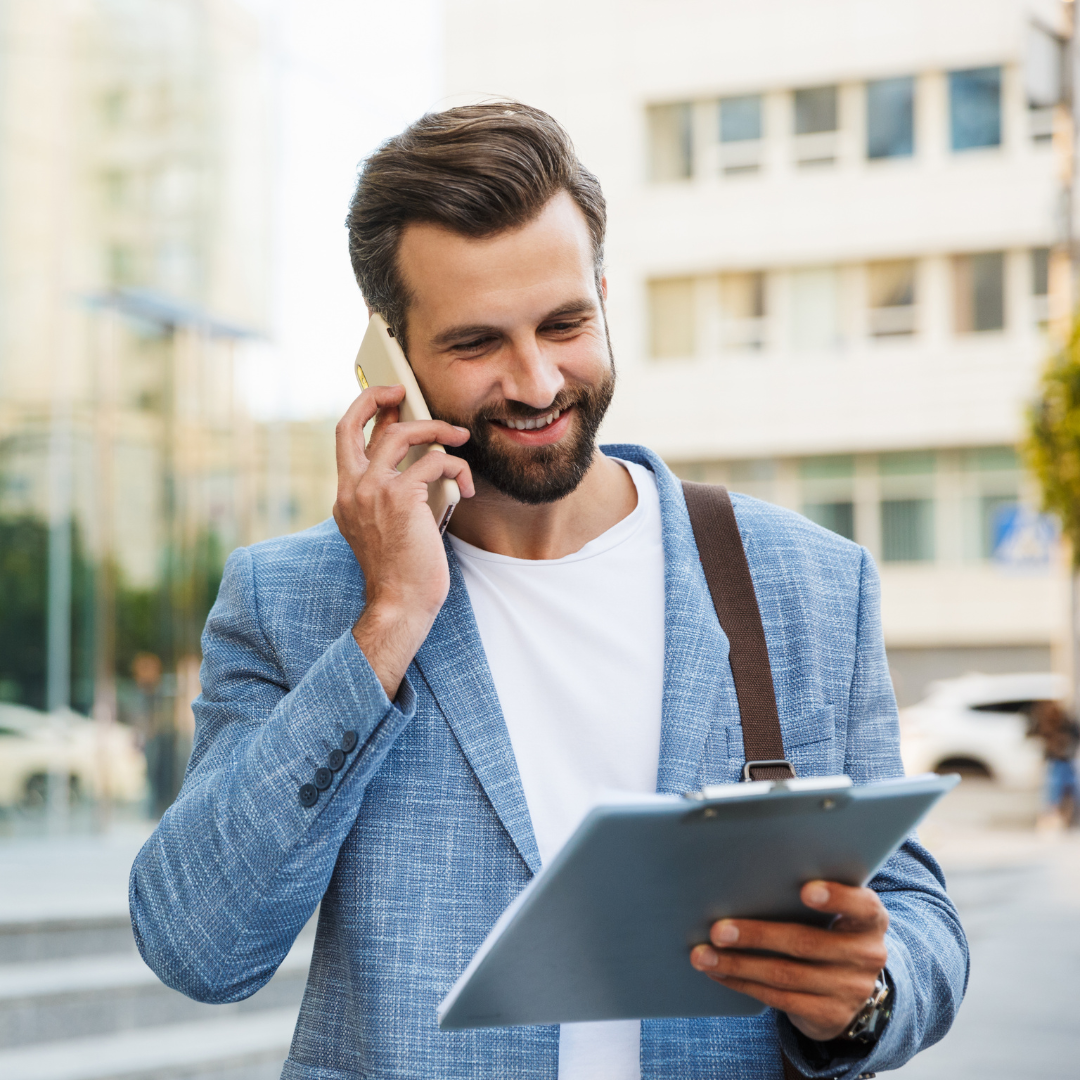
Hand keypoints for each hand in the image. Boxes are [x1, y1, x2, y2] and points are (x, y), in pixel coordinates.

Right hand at [333, 384, 473, 697]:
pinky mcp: (400, 498)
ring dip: (435, 429)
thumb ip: (393, 492)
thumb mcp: (388, 525)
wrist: (400, 603)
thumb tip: (421, 460)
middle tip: (405, 389)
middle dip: (379, 395)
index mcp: (346, 494)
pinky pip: (434, 462)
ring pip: (401, 433)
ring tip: (458, 436)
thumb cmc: (402, 570)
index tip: (386, 397)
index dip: (363, 409)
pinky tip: (466, 487)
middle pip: (355, 421)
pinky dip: (456, 468)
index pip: (345, 437)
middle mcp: (352, 488)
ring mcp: (372, 491)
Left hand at [689, 881, 888, 1042]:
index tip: (805, 890)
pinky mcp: (829, 1015)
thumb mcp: (837, 914)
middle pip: (805, 943)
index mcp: (870, 920)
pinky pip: (779, 999)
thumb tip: (748, 877)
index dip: (836, 898)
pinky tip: (719, 972)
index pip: (862, 906)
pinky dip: (743, 983)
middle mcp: (866, 956)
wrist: (853, 991)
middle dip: (756, 935)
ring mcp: (849, 990)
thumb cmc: (831, 932)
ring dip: (738, 964)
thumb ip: (812, 896)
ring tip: (703, 954)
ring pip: (785, 975)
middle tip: (718, 930)